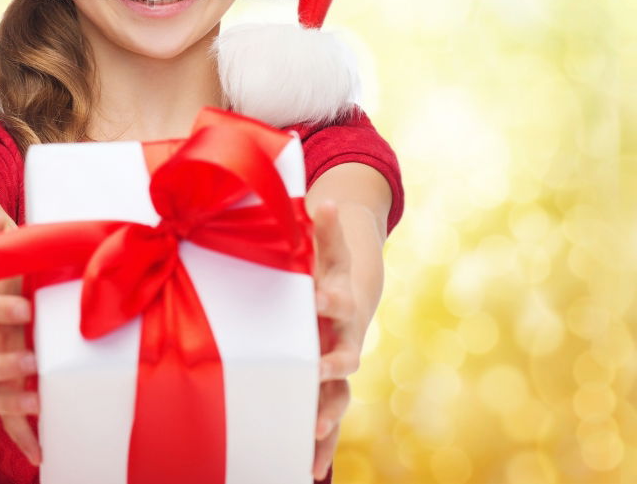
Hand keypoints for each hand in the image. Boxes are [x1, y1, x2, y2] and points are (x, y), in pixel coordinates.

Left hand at [311, 200, 360, 480]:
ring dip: (325, 417)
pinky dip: (321, 447)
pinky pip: (328, 420)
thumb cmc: (324, 261)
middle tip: (316, 383)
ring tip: (310, 439)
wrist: (348, 285)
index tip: (319, 299)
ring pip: (338, 397)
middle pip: (343, 356)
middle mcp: (345, 336)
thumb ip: (320, 226)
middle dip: (330, 371)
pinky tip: (308, 471)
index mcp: (339, 299)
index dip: (330, 300)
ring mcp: (339, 364)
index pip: (338, 298)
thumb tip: (322, 200)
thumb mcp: (321, 241)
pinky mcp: (329, 387)